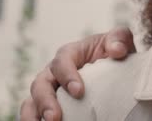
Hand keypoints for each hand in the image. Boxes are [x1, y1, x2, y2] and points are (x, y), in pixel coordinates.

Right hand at [19, 26, 135, 120]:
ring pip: (32, 101)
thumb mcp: (120, 39)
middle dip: (45, 101)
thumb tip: (117, 50)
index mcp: (70, 53)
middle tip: (55, 118)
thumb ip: (119, 39)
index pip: (62, 62)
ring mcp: (49, 89)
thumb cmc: (114, 50)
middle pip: (40, 84)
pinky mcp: (51, 104)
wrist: (116, 64)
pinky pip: (35, 113)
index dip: (67, 76)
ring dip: (34, 115)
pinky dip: (35, 120)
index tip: (79, 92)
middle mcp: (54, 71)